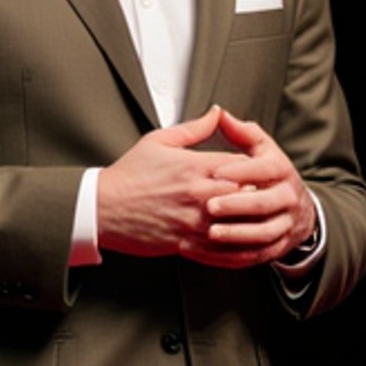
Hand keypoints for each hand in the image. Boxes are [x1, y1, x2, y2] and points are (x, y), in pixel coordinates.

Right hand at [96, 107, 265, 257]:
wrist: (101, 208)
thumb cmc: (128, 175)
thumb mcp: (158, 141)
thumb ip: (194, 128)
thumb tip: (217, 113)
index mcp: (195, 167)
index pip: (243, 166)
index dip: (255, 168)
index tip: (256, 170)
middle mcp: (199, 195)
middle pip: (249, 195)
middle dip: (258, 195)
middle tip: (264, 196)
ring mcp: (194, 222)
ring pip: (240, 225)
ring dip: (251, 223)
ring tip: (258, 220)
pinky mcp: (186, 244)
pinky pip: (222, 252)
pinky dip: (238, 250)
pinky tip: (244, 245)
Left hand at [188, 107, 319, 268]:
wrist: (300, 211)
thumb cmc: (271, 175)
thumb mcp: (263, 150)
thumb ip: (242, 134)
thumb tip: (220, 114)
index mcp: (282, 170)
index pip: (265, 168)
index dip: (241, 170)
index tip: (217, 172)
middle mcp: (288, 197)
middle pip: (265, 203)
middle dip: (236, 205)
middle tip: (210, 206)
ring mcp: (286, 224)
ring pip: (264, 232)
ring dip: (238, 234)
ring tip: (212, 233)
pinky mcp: (279, 247)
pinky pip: (260, 253)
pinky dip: (238, 254)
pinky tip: (217, 252)